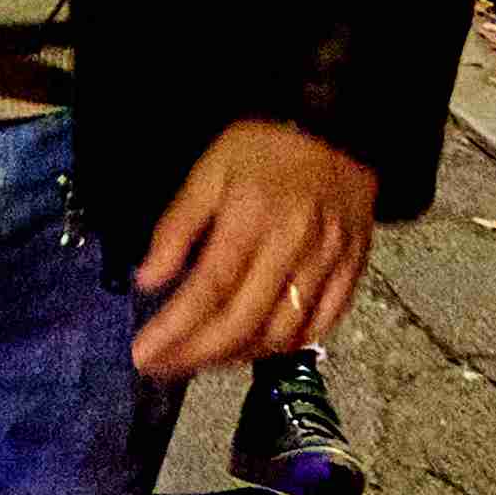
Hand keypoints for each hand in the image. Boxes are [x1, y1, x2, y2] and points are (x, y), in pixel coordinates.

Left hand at [131, 118, 374, 379]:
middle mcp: (292, 246)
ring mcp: (328, 263)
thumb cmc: (265, 146)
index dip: (174, 329)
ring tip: (203, 359)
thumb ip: (178, 225)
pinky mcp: (353, 270)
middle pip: (243, 320)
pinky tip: (256, 346)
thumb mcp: (210, 169)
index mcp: (251, 217)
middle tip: (164, 368)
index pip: (209, 288)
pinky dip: (286, 346)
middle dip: (198, 355)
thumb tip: (147, 281)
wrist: (340, 126)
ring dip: (238, 356)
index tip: (142, 356)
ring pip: (282, 333)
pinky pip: (321, 325)